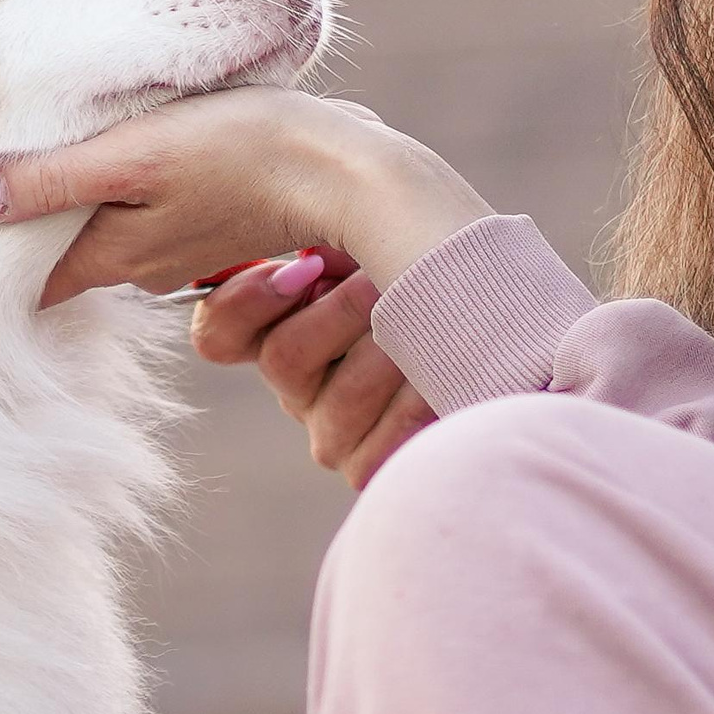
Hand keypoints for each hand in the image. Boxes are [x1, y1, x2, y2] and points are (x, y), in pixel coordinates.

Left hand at [0, 85, 488, 308]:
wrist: (346, 172)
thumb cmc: (238, 153)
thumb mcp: (132, 156)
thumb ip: (49, 180)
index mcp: (111, 255)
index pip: (29, 280)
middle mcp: (141, 266)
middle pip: (66, 256)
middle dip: (28, 233)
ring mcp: (182, 248)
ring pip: (109, 236)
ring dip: (77, 211)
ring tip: (43, 169)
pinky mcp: (218, 223)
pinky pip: (150, 220)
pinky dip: (125, 200)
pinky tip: (126, 164)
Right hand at [189, 248, 434, 491]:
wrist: (495, 342)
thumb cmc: (437, 288)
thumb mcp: (381, 253)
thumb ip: (337, 247)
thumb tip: (318, 253)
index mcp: (281, 330)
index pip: (219, 331)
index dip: (247, 300)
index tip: (306, 268)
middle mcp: (296, 386)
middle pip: (282, 359)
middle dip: (344, 313)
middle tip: (384, 281)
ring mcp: (330, 433)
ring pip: (340, 399)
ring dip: (392, 353)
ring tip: (432, 323)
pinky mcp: (368, 467)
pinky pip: (381, 443)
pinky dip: (418, 402)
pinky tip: (440, 378)